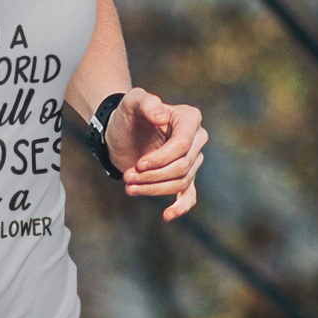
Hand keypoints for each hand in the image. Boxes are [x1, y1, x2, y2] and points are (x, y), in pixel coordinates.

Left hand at [104, 89, 205, 220]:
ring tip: (129, 187)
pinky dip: (180, 207)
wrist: (120, 132)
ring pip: (180, 183)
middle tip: (127, 176)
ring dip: (153, 189)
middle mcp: (197, 139)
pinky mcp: (182, 177)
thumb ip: (146, 103)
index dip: (161, 159)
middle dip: (153, 176)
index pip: (182, 146)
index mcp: (189, 118)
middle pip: (182, 167)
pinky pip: (189, 196)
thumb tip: (162, 116)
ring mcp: (191, 160)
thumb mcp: (132, 102)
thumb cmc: (127, 114)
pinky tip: (167, 215)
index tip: (138, 164)